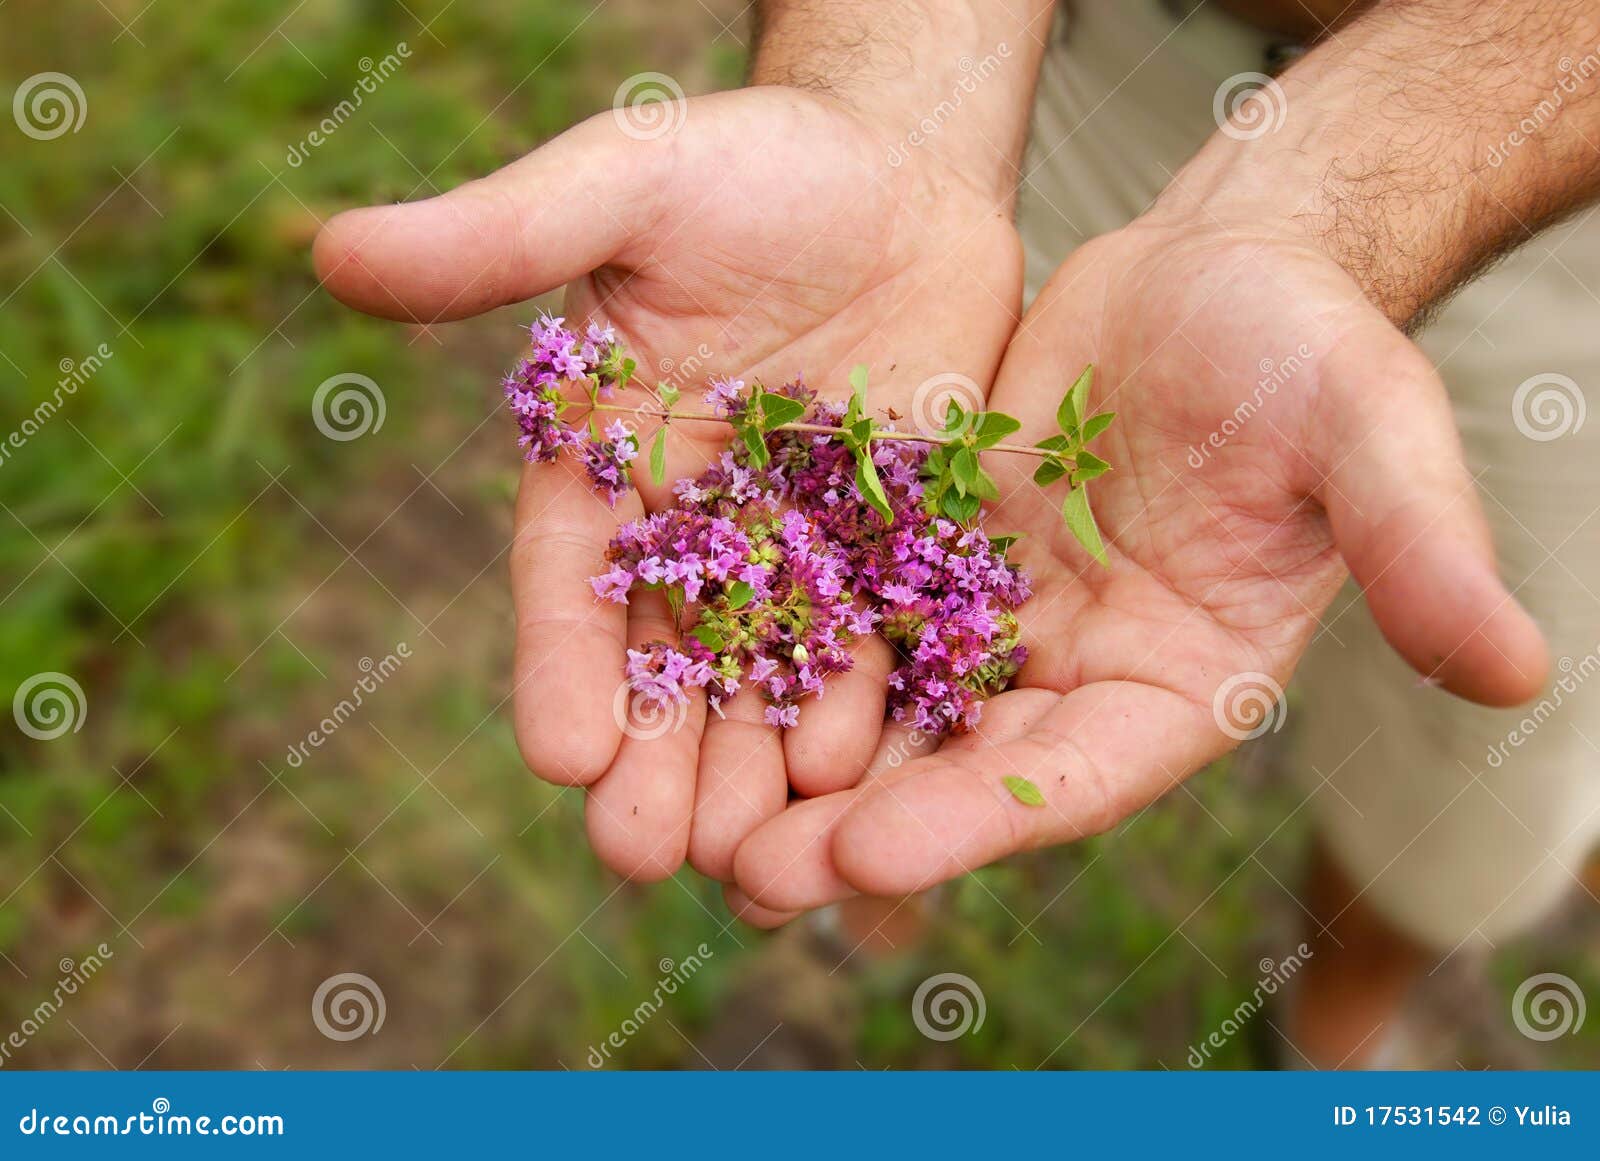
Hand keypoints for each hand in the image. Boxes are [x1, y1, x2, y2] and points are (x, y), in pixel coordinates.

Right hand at [313, 84, 1024, 892]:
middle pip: (666, 660)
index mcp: (606, 460)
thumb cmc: (748, 164)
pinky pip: (882, 643)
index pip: (569, 581)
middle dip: (656, 762)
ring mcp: (796, 548)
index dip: (560, 666)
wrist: (895, 166)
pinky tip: (866, 783)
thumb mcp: (628, 182)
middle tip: (648, 863)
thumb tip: (331, 248)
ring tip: (759, 867)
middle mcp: (692, 526)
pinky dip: (869, 714)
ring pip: (768, 679)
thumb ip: (503, 234)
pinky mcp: (894, 549)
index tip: (561, 756)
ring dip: (757, 773)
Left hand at [731, 219, 1548, 913]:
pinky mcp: (942, 554)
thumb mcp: (1367, 434)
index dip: (975, 818)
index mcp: (1183, 689)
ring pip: (890, 708)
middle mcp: (1084, 676)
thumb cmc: (1310, 346)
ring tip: (694, 813)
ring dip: (796, 762)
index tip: (867, 853)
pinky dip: (788, 653)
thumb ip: (1417, 548)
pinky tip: (703, 681)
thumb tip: (1518, 665)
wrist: (1222, 268)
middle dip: (856, 824)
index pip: (1073, 777)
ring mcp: (1006, 620)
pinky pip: (856, 612)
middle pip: (962, 769)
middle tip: (744, 873)